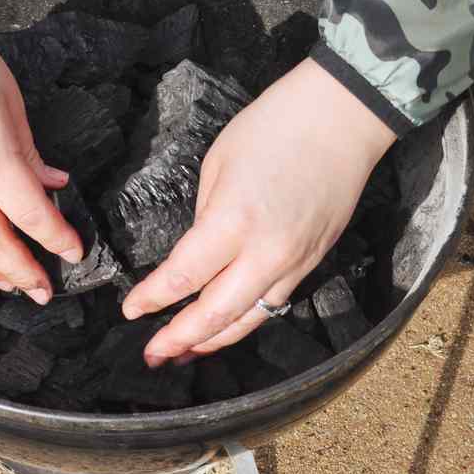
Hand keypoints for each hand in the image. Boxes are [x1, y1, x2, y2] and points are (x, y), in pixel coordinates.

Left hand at [121, 58, 397, 364]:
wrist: (343, 118)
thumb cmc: (275, 128)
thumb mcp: (218, 165)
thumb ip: (204, 218)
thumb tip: (197, 253)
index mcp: (233, 222)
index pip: (183, 276)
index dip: (152, 298)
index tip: (131, 310)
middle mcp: (266, 252)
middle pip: (217, 313)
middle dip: (179, 338)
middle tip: (152, 355)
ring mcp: (294, 261)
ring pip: (249, 319)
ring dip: (213, 341)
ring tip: (183, 354)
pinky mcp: (312, 261)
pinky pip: (273, 303)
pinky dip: (246, 321)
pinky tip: (226, 327)